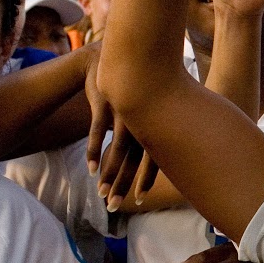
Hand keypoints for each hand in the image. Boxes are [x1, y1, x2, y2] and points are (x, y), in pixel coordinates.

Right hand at [86, 51, 159, 211]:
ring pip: (117, 149)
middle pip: (135, 159)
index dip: (147, 178)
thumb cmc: (134, 83)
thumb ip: (157, 126)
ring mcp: (125, 111)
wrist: (114, 54)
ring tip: (101, 194)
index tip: (141, 199)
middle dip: (124, 185)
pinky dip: (94, 151)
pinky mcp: (106, 102)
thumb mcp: (149, 103)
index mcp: (157, 120)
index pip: (155, 156)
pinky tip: (90, 170)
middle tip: (115, 208)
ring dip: (108, 174)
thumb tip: (173, 150)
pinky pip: (98, 132)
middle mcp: (144, 118)